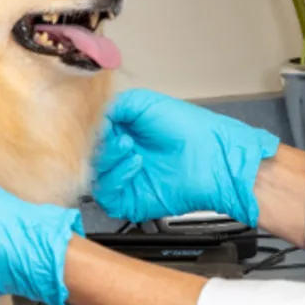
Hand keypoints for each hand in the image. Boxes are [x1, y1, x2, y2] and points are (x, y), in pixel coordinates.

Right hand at [95, 88, 279, 225]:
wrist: (213, 157)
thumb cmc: (189, 128)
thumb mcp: (146, 103)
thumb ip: (115, 105)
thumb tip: (92, 115)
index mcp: (124, 133)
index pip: (93, 135)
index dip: (91, 130)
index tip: (93, 123)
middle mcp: (123, 157)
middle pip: (91, 157)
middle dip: (98, 145)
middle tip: (113, 136)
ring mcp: (126, 179)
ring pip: (95, 177)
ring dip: (107, 160)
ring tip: (128, 147)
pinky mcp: (130, 201)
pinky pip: (107, 196)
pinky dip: (115, 179)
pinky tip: (135, 164)